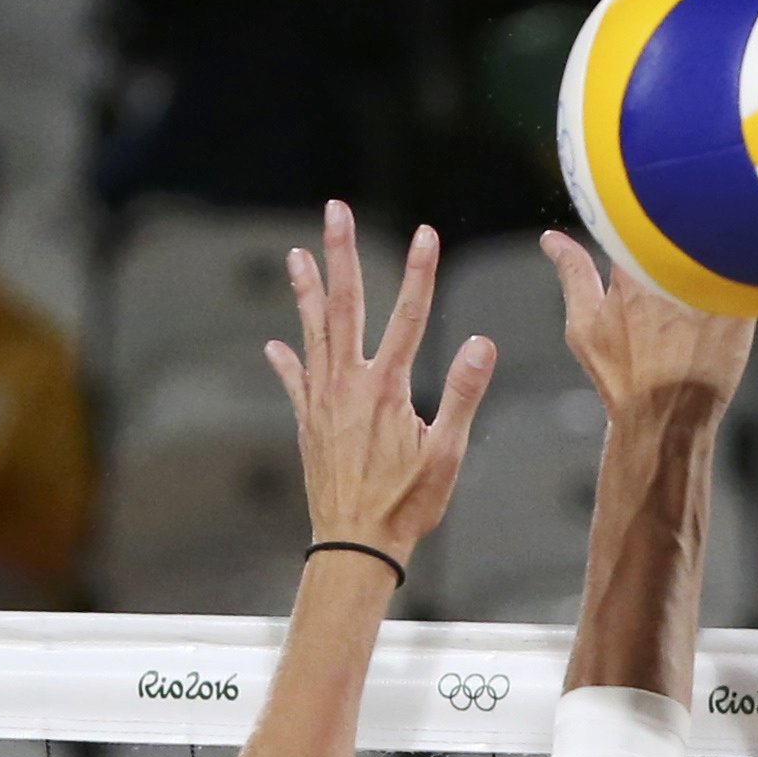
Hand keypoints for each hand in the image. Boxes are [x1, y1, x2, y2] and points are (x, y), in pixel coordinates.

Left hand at [266, 201, 493, 560]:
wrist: (354, 545)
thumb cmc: (406, 505)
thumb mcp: (446, 453)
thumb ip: (461, 394)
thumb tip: (481, 344)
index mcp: (387, 388)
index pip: (407, 316)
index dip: (419, 273)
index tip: (426, 234)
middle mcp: (348, 384)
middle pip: (345, 305)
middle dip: (342, 254)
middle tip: (336, 211)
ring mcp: (323, 402)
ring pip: (313, 332)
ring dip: (306, 291)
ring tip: (296, 254)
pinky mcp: (309, 424)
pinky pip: (294, 382)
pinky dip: (286, 360)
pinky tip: (275, 345)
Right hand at [542, 232, 752, 420]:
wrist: (666, 420)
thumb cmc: (621, 378)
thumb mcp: (584, 328)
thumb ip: (573, 275)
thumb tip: (551, 238)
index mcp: (632, 271)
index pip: (641, 223)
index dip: (647, 219)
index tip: (652, 218)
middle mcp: (670, 276)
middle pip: (684, 230)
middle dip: (685, 227)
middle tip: (688, 224)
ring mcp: (708, 292)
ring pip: (718, 246)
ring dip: (716, 244)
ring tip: (718, 243)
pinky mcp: (740, 310)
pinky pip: (748, 273)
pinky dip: (745, 269)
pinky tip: (744, 273)